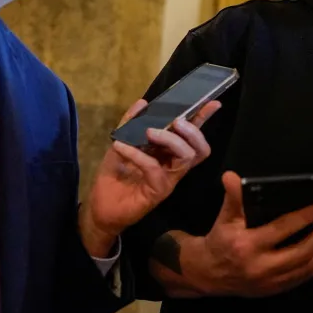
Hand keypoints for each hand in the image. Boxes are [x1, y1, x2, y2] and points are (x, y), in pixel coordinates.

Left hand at [79, 98, 221, 256]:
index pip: (192, 137)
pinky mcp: (157, 192)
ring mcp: (168, 181)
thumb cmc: (114, 178)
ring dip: (170, 140)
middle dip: (192, 131)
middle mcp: (174, 167)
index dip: (204, 120)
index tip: (213, 103)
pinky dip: (138, 154)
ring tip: (149, 132)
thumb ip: (130, 124)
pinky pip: (154, 169)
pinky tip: (120, 147)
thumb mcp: (120, 144)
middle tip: (176, 121)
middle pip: (199, 149)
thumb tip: (142, 103)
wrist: (99, 209)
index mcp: (169, 155)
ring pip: (185, 157)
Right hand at [180, 171, 312, 296]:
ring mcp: (268, 282)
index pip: (285, 228)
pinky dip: (312, 264)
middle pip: (302, 251)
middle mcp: (260, 266)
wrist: (207, 273)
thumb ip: (233, 196)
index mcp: (249, 245)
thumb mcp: (225, 217)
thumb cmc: (219, 241)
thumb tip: (231, 176)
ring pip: (305, 267)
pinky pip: (300, 279)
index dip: (307, 216)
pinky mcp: (272, 291)